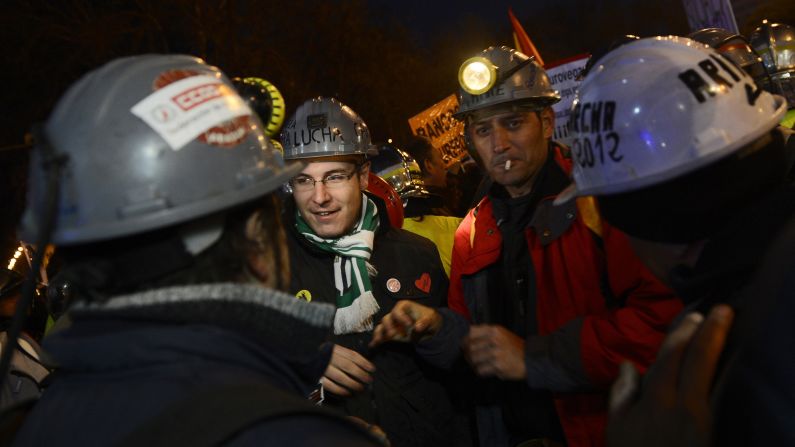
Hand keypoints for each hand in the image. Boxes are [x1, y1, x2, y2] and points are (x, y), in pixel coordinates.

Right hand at [321, 344, 374, 396]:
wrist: (301, 357)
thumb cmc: (320, 356)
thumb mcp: (331, 350)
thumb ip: (343, 355)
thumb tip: (362, 363)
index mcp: (333, 349)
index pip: (352, 355)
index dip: (364, 362)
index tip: (372, 368)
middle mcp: (328, 357)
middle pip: (348, 366)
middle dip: (361, 374)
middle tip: (369, 380)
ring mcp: (322, 368)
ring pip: (341, 377)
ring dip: (352, 383)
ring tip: (360, 388)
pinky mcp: (317, 378)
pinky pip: (330, 385)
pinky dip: (340, 390)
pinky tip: (347, 393)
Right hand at [369, 300, 441, 347]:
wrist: (428, 327)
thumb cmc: (429, 319)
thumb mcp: (431, 319)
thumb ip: (424, 322)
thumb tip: (417, 327)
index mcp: (403, 307)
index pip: (398, 310)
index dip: (401, 317)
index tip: (409, 325)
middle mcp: (395, 314)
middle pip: (387, 319)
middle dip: (388, 327)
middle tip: (393, 335)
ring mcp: (392, 324)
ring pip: (381, 327)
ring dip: (379, 334)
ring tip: (378, 341)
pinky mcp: (391, 334)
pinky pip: (381, 336)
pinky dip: (376, 340)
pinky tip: (373, 346)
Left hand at [462, 324, 525, 379]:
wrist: (530, 359)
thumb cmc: (515, 347)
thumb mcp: (502, 333)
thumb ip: (486, 333)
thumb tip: (468, 336)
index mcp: (495, 330)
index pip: (472, 332)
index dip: (465, 340)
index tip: (464, 345)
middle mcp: (495, 340)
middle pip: (470, 346)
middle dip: (468, 353)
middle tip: (469, 357)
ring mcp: (496, 353)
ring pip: (474, 359)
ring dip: (473, 364)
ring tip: (477, 364)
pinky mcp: (498, 366)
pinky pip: (480, 370)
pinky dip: (480, 371)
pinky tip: (484, 370)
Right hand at [607, 304, 733, 446]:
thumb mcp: (616, 427)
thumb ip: (622, 394)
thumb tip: (629, 365)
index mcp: (654, 402)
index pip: (671, 358)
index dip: (683, 335)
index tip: (695, 316)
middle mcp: (682, 407)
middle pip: (698, 361)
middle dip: (710, 333)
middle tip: (723, 311)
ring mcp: (703, 422)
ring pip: (714, 377)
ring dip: (721, 351)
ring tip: (729, 329)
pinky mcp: (714, 434)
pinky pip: (722, 398)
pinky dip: (726, 378)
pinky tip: (733, 366)